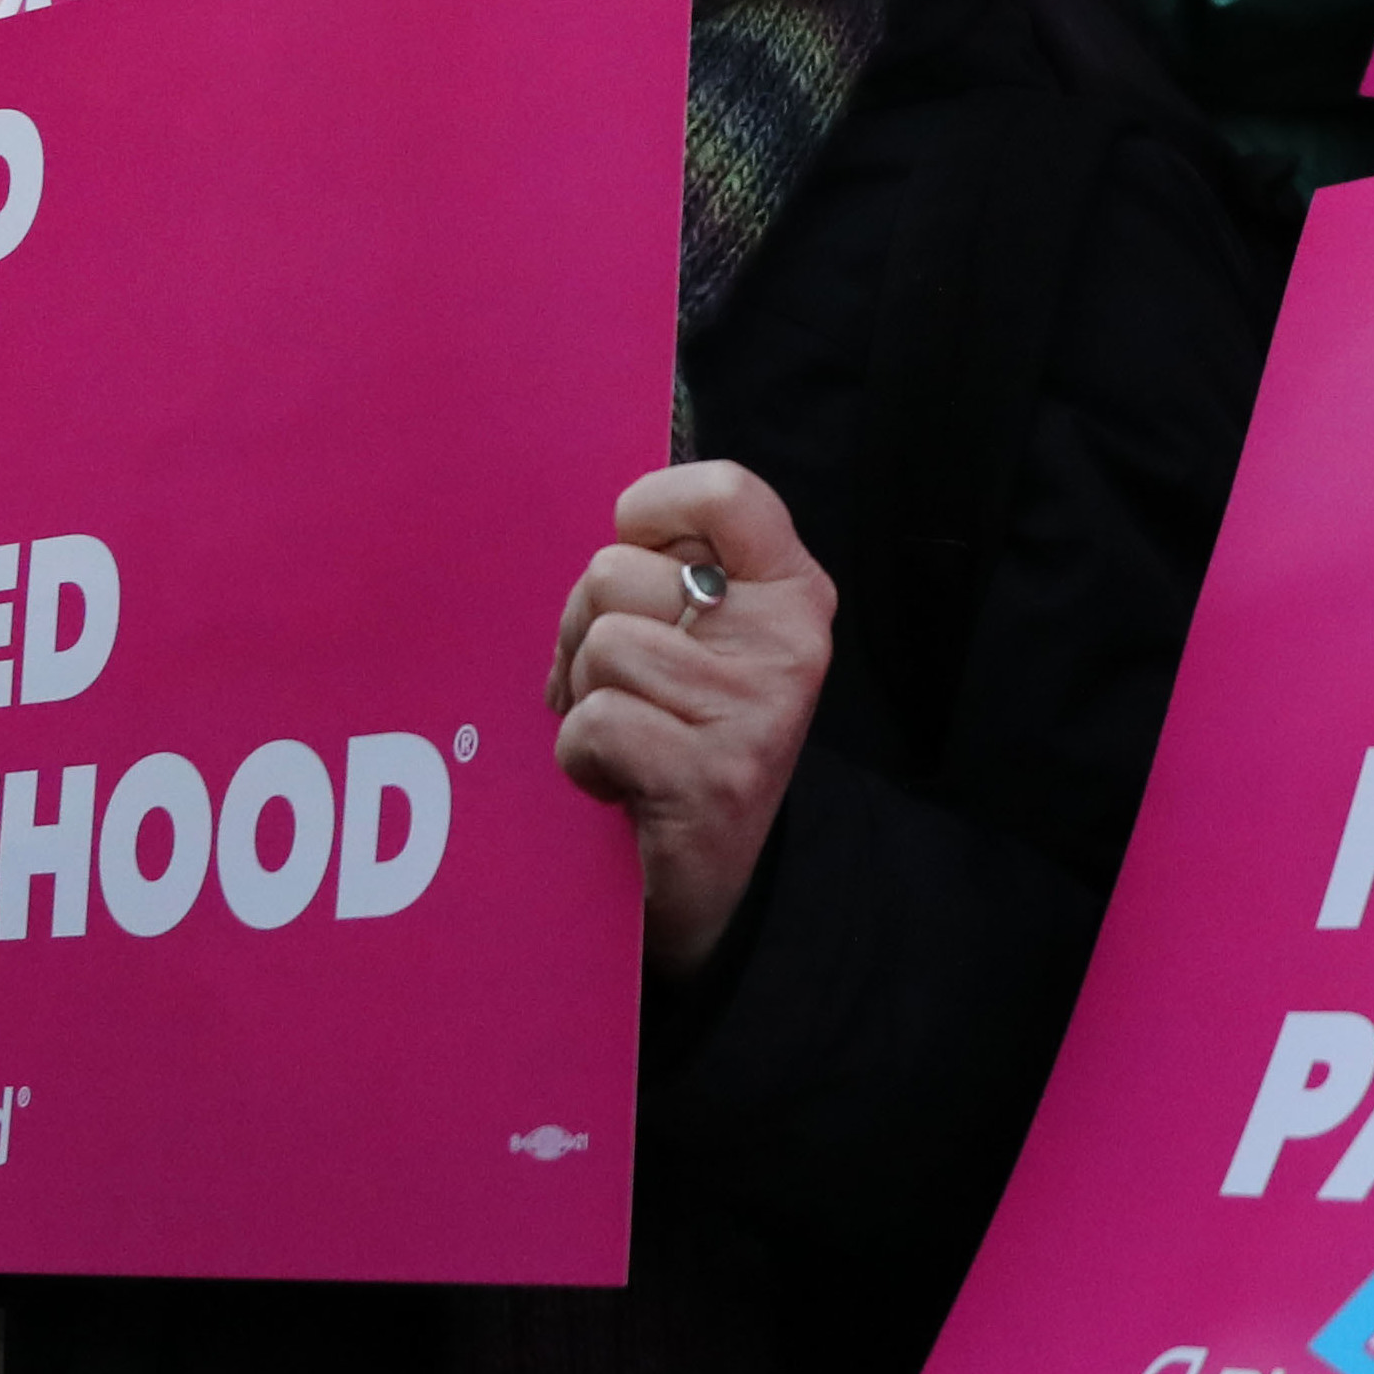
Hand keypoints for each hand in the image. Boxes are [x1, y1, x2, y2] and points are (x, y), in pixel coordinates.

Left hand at [546, 462, 833, 977]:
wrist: (720, 881)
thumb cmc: (688, 737)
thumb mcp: (708, 640)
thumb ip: (673, 577)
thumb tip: (606, 539)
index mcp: (792, 590)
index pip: (727, 492)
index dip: (652, 508)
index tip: (638, 551)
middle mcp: (787, 640)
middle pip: (615, 571)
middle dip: (583, 629)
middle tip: (617, 686)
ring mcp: (753, 708)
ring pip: (600, 648)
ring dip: (584, 700)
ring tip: (625, 737)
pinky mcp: (711, 775)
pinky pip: (593, 722)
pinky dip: (581, 759)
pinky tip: (620, 783)